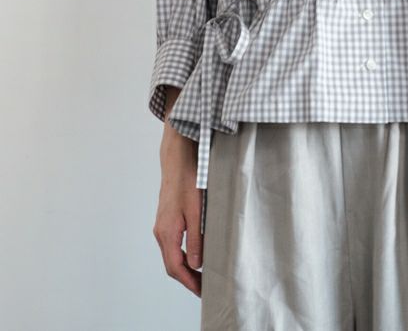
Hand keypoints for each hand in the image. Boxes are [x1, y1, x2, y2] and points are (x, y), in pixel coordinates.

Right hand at [152, 130, 203, 296]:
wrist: (177, 159)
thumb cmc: (188, 180)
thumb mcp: (196, 211)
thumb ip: (195, 239)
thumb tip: (196, 264)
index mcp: (167, 232)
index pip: (175, 267)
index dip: (189, 282)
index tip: (202, 292)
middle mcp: (160, 231)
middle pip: (171, 264)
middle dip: (187, 278)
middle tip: (204, 288)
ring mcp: (161, 225)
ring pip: (171, 255)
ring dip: (184, 268)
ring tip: (201, 275)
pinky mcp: (165, 219)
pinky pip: (171, 244)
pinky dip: (181, 255)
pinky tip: (193, 255)